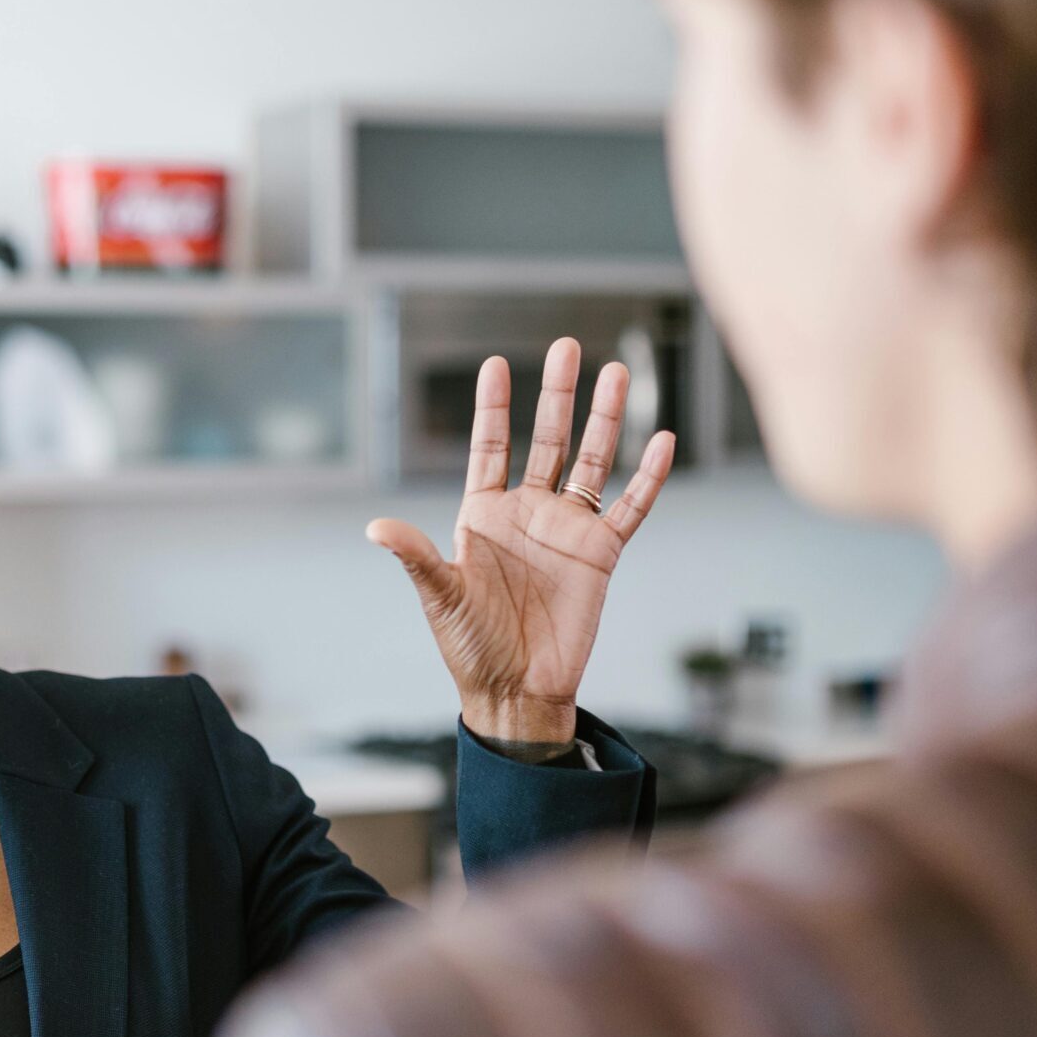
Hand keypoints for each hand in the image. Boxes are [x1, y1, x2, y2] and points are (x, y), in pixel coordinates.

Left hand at [368, 340, 674, 742]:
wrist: (516, 691)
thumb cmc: (471, 646)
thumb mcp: (440, 596)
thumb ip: (417, 556)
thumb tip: (375, 527)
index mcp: (484, 514)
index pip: (491, 447)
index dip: (493, 407)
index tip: (495, 363)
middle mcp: (528, 513)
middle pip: (548, 439)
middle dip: (557, 394)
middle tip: (567, 346)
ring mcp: (567, 530)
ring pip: (593, 461)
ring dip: (606, 419)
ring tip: (618, 373)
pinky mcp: (601, 554)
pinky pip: (631, 507)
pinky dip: (648, 475)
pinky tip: (660, 439)